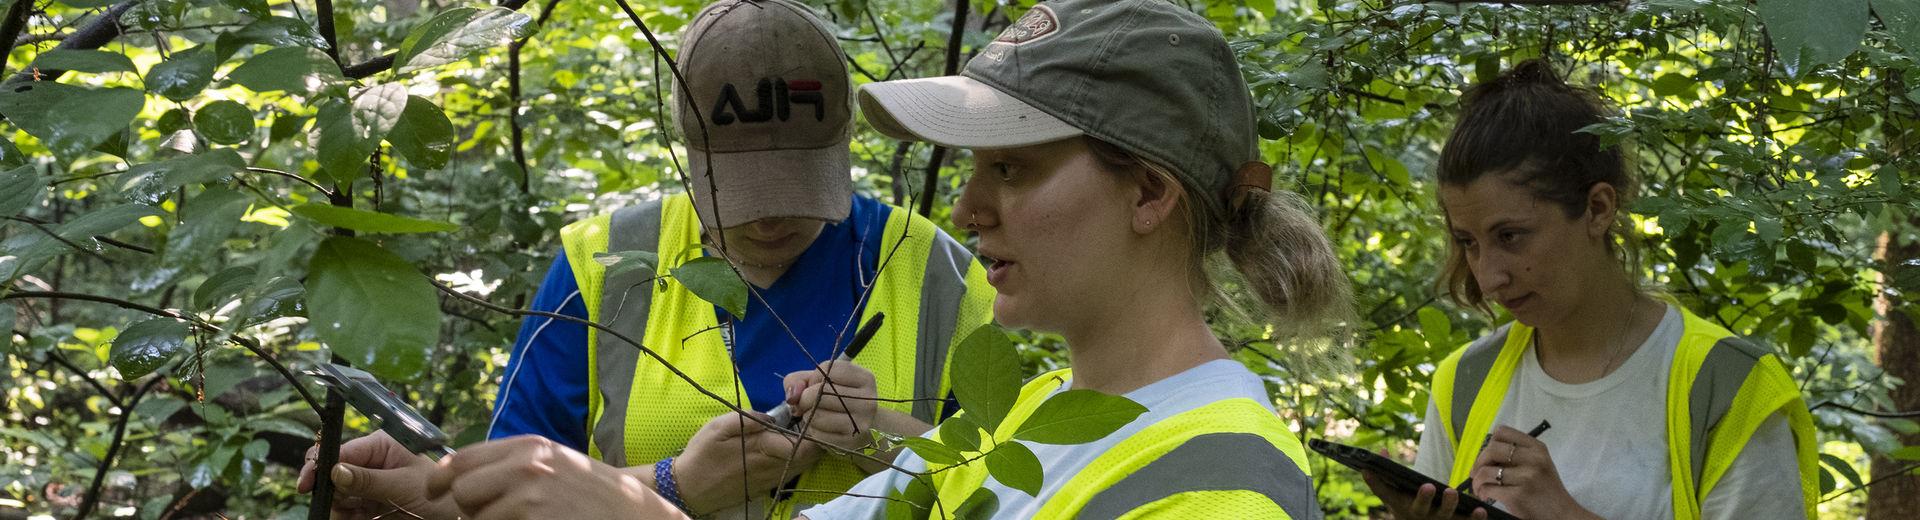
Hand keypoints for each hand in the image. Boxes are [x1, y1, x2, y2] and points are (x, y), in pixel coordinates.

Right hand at [296, 430, 457, 519]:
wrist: (456, 514)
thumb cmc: (440, 491)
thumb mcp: (403, 485)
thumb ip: (367, 479)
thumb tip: (335, 471)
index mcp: (382, 444)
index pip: (342, 450)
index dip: (320, 465)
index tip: (307, 483)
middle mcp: (372, 461)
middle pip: (334, 474)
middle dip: (332, 491)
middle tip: (340, 507)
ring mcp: (369, 483)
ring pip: (337, 495)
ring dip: (339, 508)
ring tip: (358, 516)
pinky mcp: (370, 503)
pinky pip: (347, 511)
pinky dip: (347, 517)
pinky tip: (359, 519)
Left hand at [423, 435, 685, 519]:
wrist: (635, 516)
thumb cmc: (596, 497)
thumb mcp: (555, 466)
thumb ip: (512, 465)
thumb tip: (459, 477)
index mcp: (529, 447)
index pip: (461, 458)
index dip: (440, 478)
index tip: (432, 491)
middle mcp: (525, 465)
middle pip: (462, 492)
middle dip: (471, 511)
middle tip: (499, 516)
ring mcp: (529, 495)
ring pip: (477, 518)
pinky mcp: (532, 519)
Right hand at [674, 411, 822, 513]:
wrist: (690, 489)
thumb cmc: (702, 455)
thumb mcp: (718, 428)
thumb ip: (748, 418)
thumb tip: (773, 415)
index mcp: (765, 451)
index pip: (807, 445)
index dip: (814, 428)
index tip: (808, 413)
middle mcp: (774, 468)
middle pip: (812, 456)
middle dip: (815, 437)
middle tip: (806, 419)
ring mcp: (773, 480)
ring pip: (804, 465)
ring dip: (807, 448)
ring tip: (797, 430)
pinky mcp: (768, 486)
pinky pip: (792, 471)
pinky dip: (797, 458)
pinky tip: (786, 446)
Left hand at [783, 359, 878, 453]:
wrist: (862, 431)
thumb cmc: (838, 402)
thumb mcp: (822, 383)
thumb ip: (799, 380)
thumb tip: (792, 395)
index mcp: (864, 378)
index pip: (828, 369)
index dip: (813, 377)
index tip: (815, 386)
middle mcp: (868, 400)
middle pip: (821, 391)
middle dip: (805, 398)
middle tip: (805, 404)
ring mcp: (861, 423)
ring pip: (817, 415)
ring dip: (807, 416)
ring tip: (815, 416)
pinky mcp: (851, 442)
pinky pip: (819, 434)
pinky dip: (813, 431)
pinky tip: (821, 429)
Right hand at [1361, 472, 1486, 519]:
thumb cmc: (1407, 507)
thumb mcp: (1394, 494)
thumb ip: (1386, 474)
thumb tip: (1383, 451)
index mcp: (1401, 505)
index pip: (1385, 494)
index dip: (1376, 482)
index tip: (1369, 469)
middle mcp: (1418, 515)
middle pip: (1419, 508)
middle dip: (1423, 498)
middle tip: (1428, 486)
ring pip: (1444, 516)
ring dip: (1449, 506)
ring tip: (1452, 492)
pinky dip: (1474, 518)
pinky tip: (1481, 510)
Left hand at [1468, 426, 1597, 519]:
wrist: (1562, 513)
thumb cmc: (1546, 488)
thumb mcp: (1538, 464)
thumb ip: (1517, 454)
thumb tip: (1484, 453)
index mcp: (1537, 447)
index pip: (1503, 432)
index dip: (1489, 443)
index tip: (1488, 457)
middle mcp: (1533, 459)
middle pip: (1491, 450)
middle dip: (1478, 462)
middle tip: (1477, 474)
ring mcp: (1526, 477)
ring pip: (1486, 471)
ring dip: (1477, 481)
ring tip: (1480, 487)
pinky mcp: (1517, 495)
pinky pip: (1488, 488)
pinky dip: (1482, 492)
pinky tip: (1485, 496)